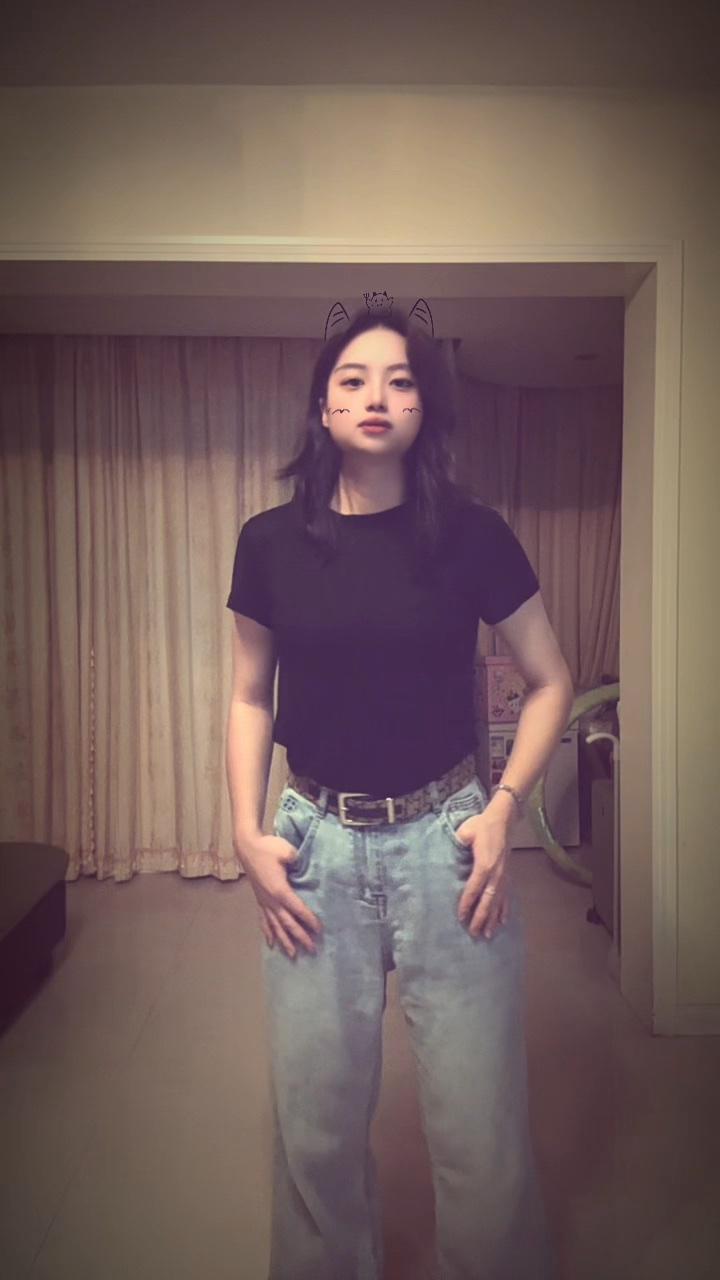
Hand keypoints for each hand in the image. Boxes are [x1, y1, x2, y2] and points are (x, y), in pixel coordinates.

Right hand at [237, 834, 322, 958]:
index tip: (319, 930)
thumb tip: (300, 863)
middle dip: (300, 936)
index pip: (298, 909)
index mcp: (280, 890)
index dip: (309, 920)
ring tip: (292, 954)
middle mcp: (271, 900)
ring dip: (284, 940)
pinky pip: (264, 919)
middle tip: (312, 949)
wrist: (247, 847)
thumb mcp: (285, 850)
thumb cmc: (267, 848)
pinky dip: (267, 932)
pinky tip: (270, 942)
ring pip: (275, 925)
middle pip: (287, 923)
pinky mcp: (259, 899)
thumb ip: (295, 858)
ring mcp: (264, 901)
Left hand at [454, 811, 511, 937]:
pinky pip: (506, 896)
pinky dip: (504, 909)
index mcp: (485, 865)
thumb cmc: (482, 825)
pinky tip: (502, 921)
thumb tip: (449, 854)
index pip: (474, 889)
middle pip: (487, 900)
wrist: (503, 820)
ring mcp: (504, 876)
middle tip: (474, 933)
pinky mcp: (507, 875)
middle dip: (480, 917)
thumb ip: (458, 843)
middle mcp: (496, 874)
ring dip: (492, 918)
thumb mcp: (466, 832)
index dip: (466, 903)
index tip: (460, 917)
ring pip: (498, 901)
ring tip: (487, 933)